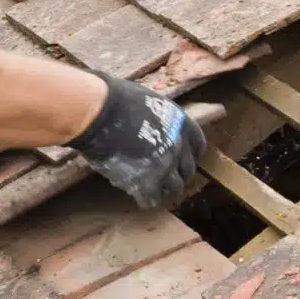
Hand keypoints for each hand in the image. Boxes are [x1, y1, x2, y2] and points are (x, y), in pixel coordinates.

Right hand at [70, 76, 202, 208]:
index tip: (180, 158)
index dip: (188, 154)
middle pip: (188, 170)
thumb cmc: (118, 100)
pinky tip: (138, 194)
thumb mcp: (151, 103)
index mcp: (182, 124)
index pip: (198, 146)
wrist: (100, 112)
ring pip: (175, 188)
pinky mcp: (147, 181)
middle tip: (164, 175)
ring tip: (152, 188)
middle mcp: (180, 146)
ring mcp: (166, 165)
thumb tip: (156, 128)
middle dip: (177, 174)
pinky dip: (145, 198)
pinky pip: (152, 198)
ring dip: (164, 188)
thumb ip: (160, 121)